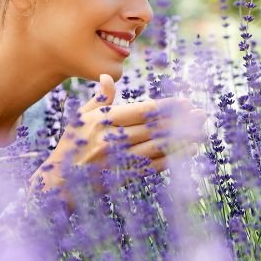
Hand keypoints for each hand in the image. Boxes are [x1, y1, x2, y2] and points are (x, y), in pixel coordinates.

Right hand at [32, 74, 206, 199]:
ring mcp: (119, 159)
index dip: (166, 106)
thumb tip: (109, 78)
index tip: (185, 102)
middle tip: (202, 114)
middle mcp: (112, 139)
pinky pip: (154, 165)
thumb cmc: (70, 145)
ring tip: (202, 131)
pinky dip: (173, 158)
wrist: (59, 182)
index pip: (141, 111)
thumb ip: (99, 100)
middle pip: (154, 127)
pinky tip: (189, 151)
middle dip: (181, 120)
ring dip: (182, 139)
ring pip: (158, 146)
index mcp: (103, 121)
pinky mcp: (124, 176)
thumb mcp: (80, 119)